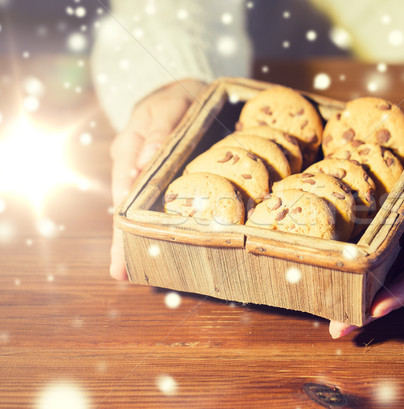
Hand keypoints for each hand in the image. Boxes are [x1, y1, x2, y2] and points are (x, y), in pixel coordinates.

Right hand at [109, 79, 207, 279]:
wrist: (182, 92)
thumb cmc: (180, 97)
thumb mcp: (172, 104)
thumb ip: (160, 130)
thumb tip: (142, 164)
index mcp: (131, 146)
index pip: (126, 183)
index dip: (125, 212)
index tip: (125, 237)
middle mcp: (129, 163)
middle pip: (123, 204)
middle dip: (121, 239)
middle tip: (119, 272)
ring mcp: (138, 173)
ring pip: (131, 209)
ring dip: (128, 240)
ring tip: (124, 272)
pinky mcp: (151, 180)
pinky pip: (144, 205)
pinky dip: (142, 227)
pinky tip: (143, 250)